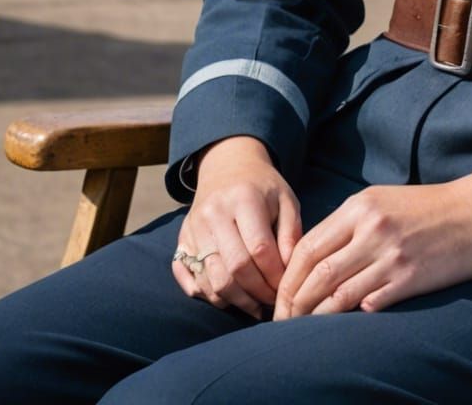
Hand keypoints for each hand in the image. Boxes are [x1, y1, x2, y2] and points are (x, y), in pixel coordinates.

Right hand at [172, 136, 301, 319]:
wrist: (227, 166)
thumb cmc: (263, 188)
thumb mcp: (286, 200)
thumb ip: (290, 234)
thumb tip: (289, 271)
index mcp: (243, 199)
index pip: (259, 249)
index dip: (275, 276)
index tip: (286, 287)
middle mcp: (214, 213)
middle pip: (234, 268)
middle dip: (257, 293)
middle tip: (272, 302)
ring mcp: (193, 227)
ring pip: (212, 280)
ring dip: (236, 301)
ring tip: (255, 305)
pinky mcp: (181, 240)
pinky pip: (190, 280)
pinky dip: (210, 296)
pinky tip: (230, 297)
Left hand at [272, 165, 471, 319]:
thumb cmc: (429, 207)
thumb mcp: (383, 201)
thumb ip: (350, 224)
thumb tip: (317, 256)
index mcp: (360, 207)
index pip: (308, 247)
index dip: (288, 278)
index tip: (279, 298)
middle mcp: (371, 228)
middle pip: (317, 272)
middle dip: (294, 302)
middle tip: (283, 323)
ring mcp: (391, 254)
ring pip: (339, 293)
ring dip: (317, 317)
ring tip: (303, 332)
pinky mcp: (411, 278)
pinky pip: (371, 304)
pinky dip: (354, 316)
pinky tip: (345, 326)